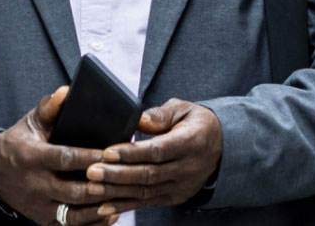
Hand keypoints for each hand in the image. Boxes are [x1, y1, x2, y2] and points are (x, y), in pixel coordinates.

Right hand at [0, 88, 115, 225]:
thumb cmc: (18, 143)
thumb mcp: (30, 122)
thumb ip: (49, 107)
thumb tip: (67, 91)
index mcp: (31, 157)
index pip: (63, 158)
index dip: (86, 157)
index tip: (108, 153)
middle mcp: (35, 185)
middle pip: (70, 190)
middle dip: (97, 186)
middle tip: (120, 178)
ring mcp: (40, 206)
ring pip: (72, 214)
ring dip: (97, 208)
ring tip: (120, 198)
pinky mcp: (44, 220)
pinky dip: (91, 223)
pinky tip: (111, 214)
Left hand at [82, 100, 222, 216]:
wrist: (221, 146)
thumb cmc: (196, 122)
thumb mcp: (184, 109)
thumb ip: (161, 114)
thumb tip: (139, 119)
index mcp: (191, 143)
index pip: (158, 150)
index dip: (132, 153)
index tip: (108, 152)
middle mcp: (187, 168)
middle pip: (149, 174)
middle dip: (118, 174)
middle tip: (92, 171)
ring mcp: (181, 186)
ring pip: (146, 192)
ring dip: (117, 192)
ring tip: (92, 188)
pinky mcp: (174, 197)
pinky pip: (147, 203)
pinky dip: (124, 205)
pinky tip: (103, 206)